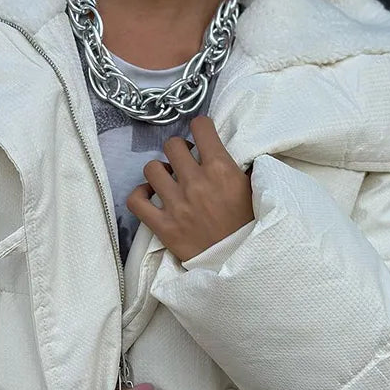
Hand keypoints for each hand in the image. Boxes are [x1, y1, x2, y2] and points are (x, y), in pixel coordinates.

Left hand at [126, 114, 253, 262]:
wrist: (242, 261)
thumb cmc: (251, 224)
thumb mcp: (254, 188)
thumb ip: (239, 166)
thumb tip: (228, 150)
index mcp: (220, 169)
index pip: (200, 127)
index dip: (200, 127)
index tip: (201, 136)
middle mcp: (195, 182)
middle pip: (172, 145)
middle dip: (179, 150)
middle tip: (186, 162)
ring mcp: (176, 204)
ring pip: (151, 168)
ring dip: (160, 171)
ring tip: (169, 180)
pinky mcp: (163, 226)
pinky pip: (136, 201)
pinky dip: (140, 194)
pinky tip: (150, 195)